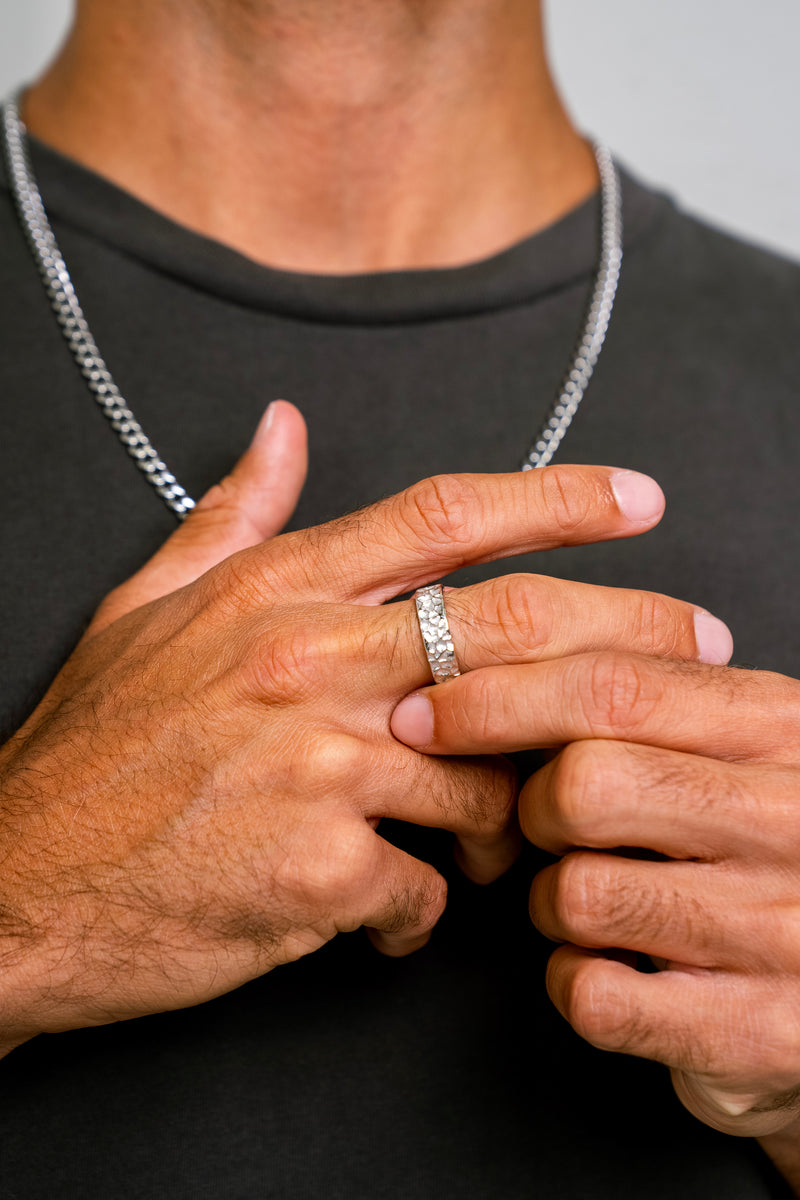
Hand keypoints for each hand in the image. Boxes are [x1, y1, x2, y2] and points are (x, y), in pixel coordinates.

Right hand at [0, 432, 713, 1057]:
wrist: (16, 886)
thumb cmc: (89, 753)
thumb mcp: (144, 610)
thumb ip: (229, 516)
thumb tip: (280, 427)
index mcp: (276, 592)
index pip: (444, 515)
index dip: (557, 499)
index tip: (638, 499)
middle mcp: (308, 661)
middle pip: (517, 628)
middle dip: (631, 632)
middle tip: (699, 643)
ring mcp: (318, 765)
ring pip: (493, 782)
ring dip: (511, 818)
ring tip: (489, 845)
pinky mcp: (320, 871)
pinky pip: (429, 895)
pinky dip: (424, 915)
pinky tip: (389, 917)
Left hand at [391, 652, 799, 1138]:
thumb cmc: (759, 843)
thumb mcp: (731, 745)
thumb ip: (645, 698)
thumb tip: (492, 654)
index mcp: (781, 726)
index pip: (613, 686)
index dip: (496, 696)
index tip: (425, 715)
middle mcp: (794, 818)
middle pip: (582, 784)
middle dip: (531, 808)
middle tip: (548, 825)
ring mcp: (784, 928)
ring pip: (579, 892)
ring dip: (552, 901)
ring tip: (593, 900)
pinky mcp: (758, 1027)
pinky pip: (596, 994)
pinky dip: (573, 980)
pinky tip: (608, 965)